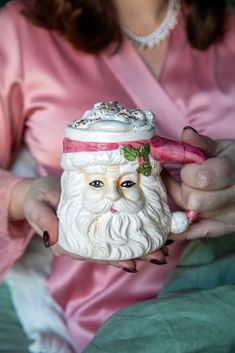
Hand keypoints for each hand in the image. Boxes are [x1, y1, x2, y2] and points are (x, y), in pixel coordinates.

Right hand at [10, 176, 167, 271]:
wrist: (41, 192)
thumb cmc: (37, 199)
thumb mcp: (36, 206)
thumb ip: (42, 220)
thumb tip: (52, 237)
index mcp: (69, 243)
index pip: (95, 255)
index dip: (115, 259)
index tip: (135, 263)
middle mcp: (84, 242)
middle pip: (112, 251)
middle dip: (137, 254)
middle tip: (160, 254)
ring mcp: (93, 233)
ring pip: (119, 242)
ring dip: (141, 245)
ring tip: (163, 245)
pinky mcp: (98, 222)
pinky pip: (117, 229)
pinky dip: (134, 231)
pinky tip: (151, 231)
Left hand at [163, 127, 234, 239]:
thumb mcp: (223, 147)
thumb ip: (201, 143)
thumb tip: (185, 134)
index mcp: (231, 171)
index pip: (201, 178)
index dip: (188, 172)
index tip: (188, 166)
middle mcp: (233, 196)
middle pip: (193, 199)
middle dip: (184, 188)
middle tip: (187, 180)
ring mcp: (230, 215)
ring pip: (192, 215)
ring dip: (182, 202)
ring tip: (184, 190)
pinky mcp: (226, 227)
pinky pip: (200, 233)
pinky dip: (183, 231)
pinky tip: (170, 227)